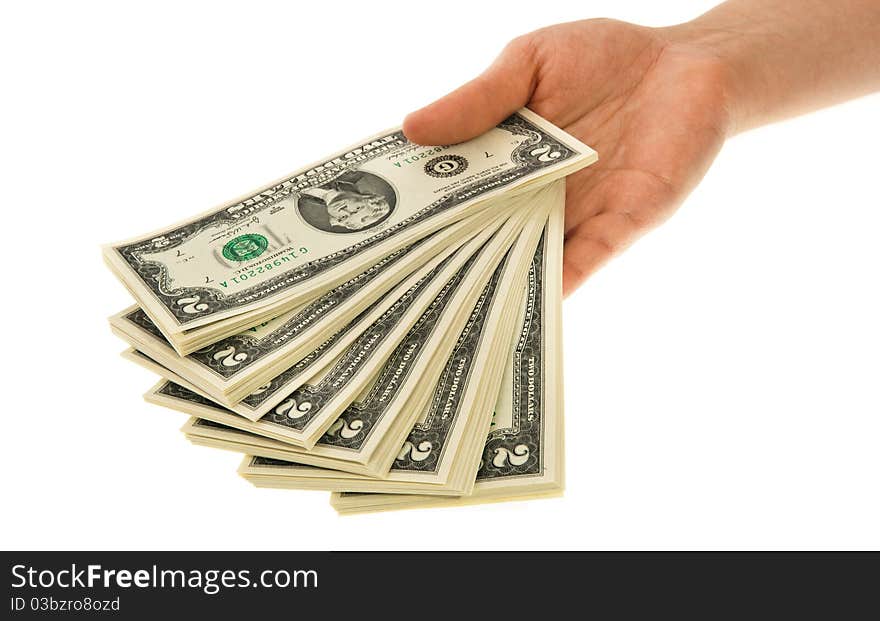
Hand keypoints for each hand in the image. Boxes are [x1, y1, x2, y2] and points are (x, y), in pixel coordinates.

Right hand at [404, 19, 732, 294]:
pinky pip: (589, 258)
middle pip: (486, 235)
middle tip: (401, 291)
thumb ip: (479, 99)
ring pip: (531, 257)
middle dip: (450, 262)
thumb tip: (411, 130)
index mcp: (505, 159)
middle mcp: (534, 195)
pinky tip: (536, 302)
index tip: (374, 237)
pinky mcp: (622, 223)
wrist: (691, 64)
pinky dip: (563, 279)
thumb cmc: (607, 57)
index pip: (454, 192)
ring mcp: (577, 214)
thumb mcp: (530, 63)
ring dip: (500, 283)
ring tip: (455, 315)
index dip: (418, 213)